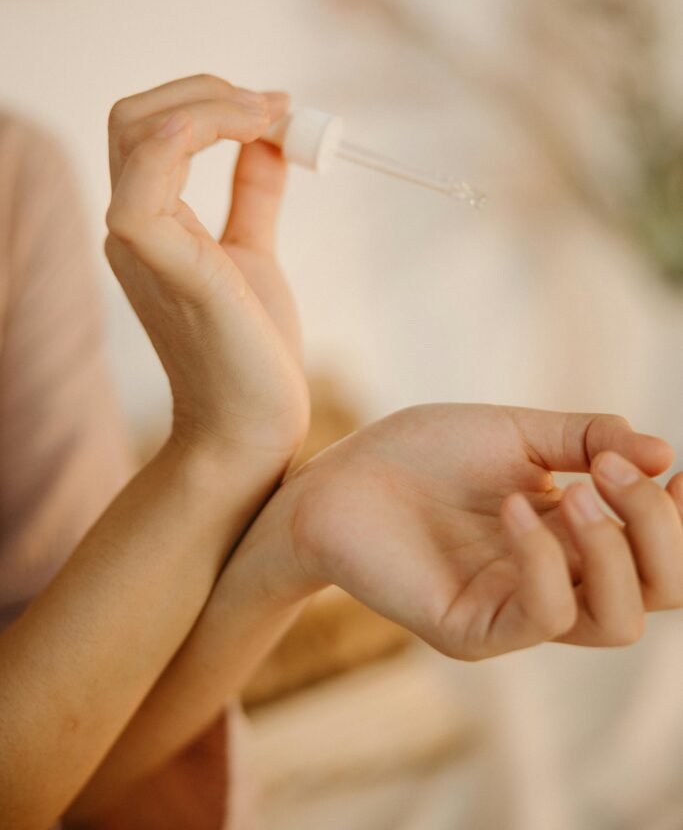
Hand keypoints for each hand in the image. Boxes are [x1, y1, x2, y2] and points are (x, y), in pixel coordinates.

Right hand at [106, 74, 308, 463]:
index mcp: (151, 223)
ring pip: (138, 133)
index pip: (151, 128)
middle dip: (207, 91)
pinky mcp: (163, 265)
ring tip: (270, 116)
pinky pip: (145, 186)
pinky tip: (243, 133)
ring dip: (209, 106)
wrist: (251, 427)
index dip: (210, 101)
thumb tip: (270, 141)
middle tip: (274, 107)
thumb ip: (253, 197)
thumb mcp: (254, 253)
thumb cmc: (251, 351)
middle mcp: (132, 228)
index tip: (276, 109)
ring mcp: (139, 246)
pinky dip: (184, 140)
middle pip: (135, 117)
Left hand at [246, 404, 681, 659]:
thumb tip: (664, 453)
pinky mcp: (472, 629)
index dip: (680, 523)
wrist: (338, 477)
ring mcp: (515, 613)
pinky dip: (544, 558)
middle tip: (616, 470)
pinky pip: (542, 617)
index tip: (673, 470)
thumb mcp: (516, 433)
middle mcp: (557, 583)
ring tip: (576, 489)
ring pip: (614, 622)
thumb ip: (587, 439)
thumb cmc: (424, 453)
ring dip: (612, 549)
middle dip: (659, 531)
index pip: (662, 559)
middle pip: (658, 594)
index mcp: (574, 540)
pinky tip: (514, 507)